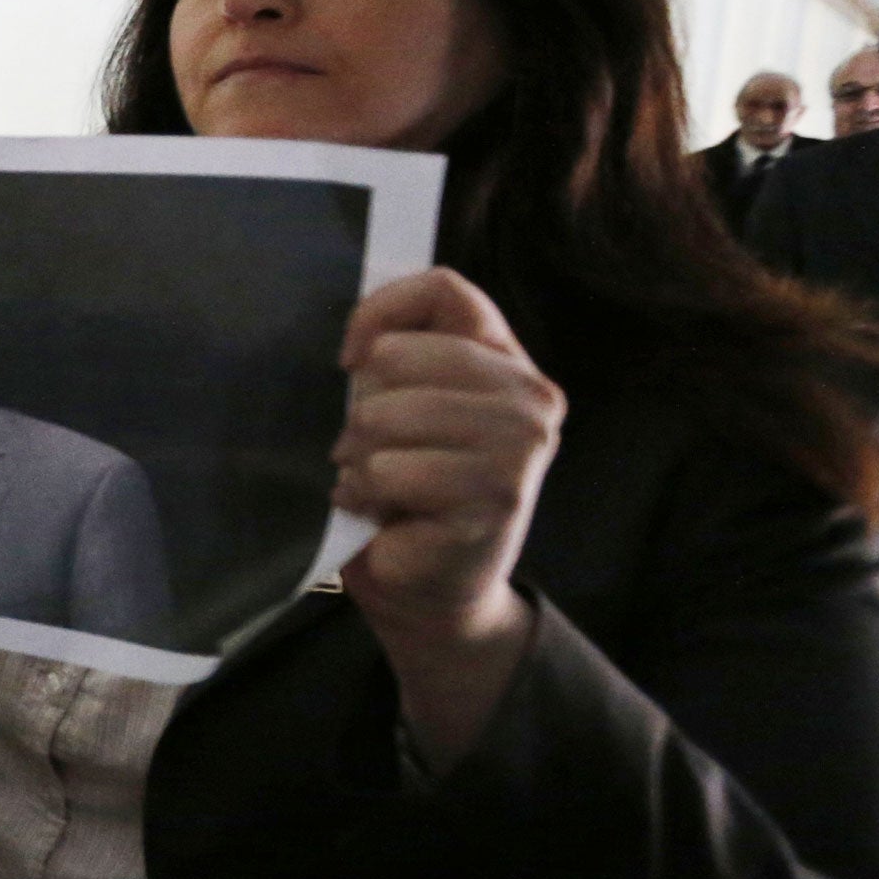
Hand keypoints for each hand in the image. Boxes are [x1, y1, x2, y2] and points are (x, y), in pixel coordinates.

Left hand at [330, 269, 565, 772]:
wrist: (429, 589)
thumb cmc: (408, 490)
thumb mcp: (403, 410)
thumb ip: (397, 361)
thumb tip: (355, 337)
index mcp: (508, 361)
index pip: (445, 290)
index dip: (380, 311)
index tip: (348, 358)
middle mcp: (530, 398)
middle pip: (402, 356)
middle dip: (360, 407)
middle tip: (363, 448)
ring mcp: (520, 448)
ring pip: (386, 415)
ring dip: (357, 455)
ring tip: (372, 481)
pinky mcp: (495, 498)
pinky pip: (389, 471)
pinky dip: (362, 492)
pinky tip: (378, 512)